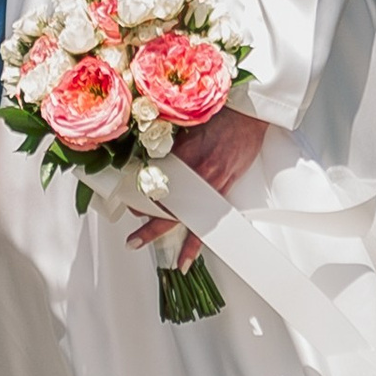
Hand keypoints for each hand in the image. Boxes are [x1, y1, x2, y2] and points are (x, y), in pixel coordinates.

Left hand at [130, 102, 272, 254]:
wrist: (248, 118)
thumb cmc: (219, 119)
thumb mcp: (187, 128)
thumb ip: (170, 148)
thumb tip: (148, 162)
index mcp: (185, 154)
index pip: (154, 181)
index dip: (138, 195)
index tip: (127, 201)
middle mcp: (197, 172)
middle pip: (166, 202)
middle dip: (145, 219)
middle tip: (132, 233)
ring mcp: (211, 184)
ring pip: (182, 214)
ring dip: (160, 230)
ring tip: (142, 242)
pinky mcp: (223, 191)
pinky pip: (206, 222)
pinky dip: (195, 242)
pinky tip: (185, 258)